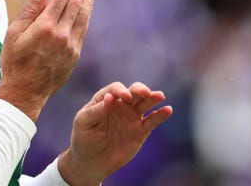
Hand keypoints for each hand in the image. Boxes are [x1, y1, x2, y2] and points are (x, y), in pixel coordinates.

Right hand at [0, 0, 95, 120]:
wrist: (25, 91)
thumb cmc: (14, 62)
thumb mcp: (13, 34)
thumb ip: (29, 12)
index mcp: (44, 28)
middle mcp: (60, 35)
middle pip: (75, 3)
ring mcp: (70, 45)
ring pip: (83, 15)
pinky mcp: (75, 54)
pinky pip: (84, 28)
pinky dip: (87, 12)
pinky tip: (87, 4)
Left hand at [58, 82, 172, 184]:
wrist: (91, 161)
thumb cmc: (83, 138)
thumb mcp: (83, 122)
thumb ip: (96, 111)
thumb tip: (110, 98)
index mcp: (104, 99)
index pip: (115, 89)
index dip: (121, 91)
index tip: (124, 97)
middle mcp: (120, 105)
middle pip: (133, 92)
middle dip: (139, 90)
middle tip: (144, 92)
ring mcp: (131, 117)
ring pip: (145, 103)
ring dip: (152, 98)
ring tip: (159, 95)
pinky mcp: (140, 131)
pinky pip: (152, 121)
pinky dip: (160, 115)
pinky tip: (167, 110)